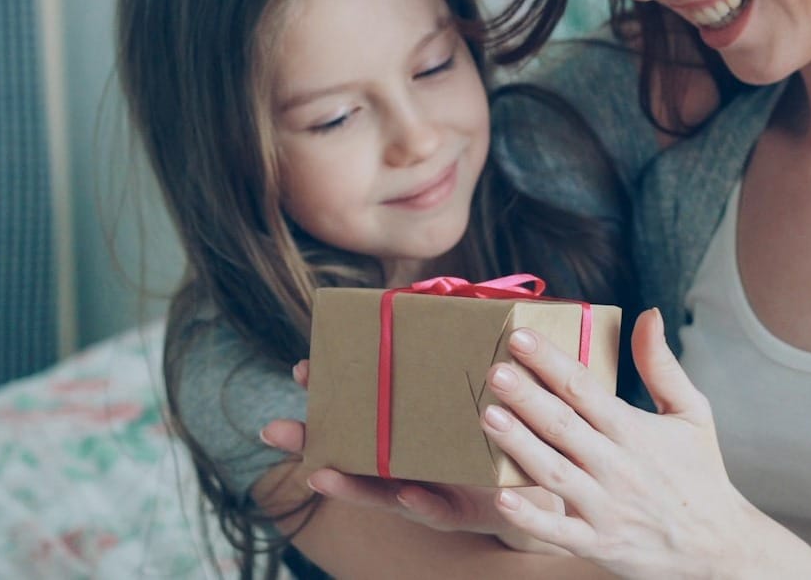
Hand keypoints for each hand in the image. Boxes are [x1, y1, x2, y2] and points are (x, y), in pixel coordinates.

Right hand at [258, 360, 565, 551]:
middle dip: (311, 440)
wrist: (537, 483)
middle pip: (348, 452)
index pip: (361, 405)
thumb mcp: (481, 388)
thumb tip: (466, 298)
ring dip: (347, 482)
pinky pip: (437, 509)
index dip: (331, 390)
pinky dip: (423, 502)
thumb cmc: (503, 430)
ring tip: (318, 473)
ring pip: (378, 488)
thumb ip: (469, 354)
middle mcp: (405, 461)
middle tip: (273, 429)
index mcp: (407, 427)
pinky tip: (409, 491)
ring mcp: (425, 489)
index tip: (302, 367)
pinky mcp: (458, 511)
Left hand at [480, 309, 810, 579]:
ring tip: (488, 415)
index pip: (585, 388)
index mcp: (635, 431)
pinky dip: (531, 517)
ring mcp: (605, 507)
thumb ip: (662, 365)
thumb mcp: (693, 412)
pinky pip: (558, 530)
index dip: (550, 362)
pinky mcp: (597, 543)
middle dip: (526, 396)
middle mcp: (617, 466)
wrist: (717, 544)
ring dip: (519, 444)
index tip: (520, 337)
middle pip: (563, 425)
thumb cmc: (700, 472)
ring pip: (553, 472)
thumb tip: (648, 314)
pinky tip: (502, 498)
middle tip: (494, 371)